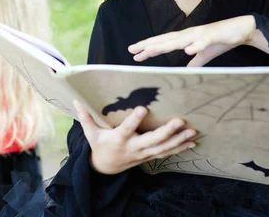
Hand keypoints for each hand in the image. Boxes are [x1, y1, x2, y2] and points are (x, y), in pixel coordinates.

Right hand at [74, 101, 197, 174]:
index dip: (134, 120)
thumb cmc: (99, 146)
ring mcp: (143, 154)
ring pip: (163, 148)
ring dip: (178, 140)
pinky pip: (167, 153)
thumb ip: (86, 117)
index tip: (143, 108)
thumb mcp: (90, 133)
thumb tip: (76, 101)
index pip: (126, 129)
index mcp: (118, 139)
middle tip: (179, 121)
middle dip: (166, 132)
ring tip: (192, 132)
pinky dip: (180, 148)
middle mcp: (133, 147)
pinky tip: (192, 143)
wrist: (106, 168)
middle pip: (152, 141)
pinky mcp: (149, 156)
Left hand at [128, 16, 256, 66]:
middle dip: (148, 45)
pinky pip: (203, 42)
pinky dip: (195, 46)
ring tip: (150, 50)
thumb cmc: (222, 40)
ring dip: (164, 45)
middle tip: (132, 51)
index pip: (163, 43)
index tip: (134, 54)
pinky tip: (187, 51)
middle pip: (165, 40)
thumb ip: (194, 61)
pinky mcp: (213, 36)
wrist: (242, 29)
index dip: (148, 48)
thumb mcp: (205, 54)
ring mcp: (200, 34)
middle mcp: (189, 34)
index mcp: (186, 38)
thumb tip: (186, 69)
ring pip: (179, 40)